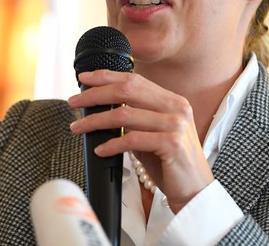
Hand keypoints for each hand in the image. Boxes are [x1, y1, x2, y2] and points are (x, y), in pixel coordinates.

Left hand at [67, 70, 214, 212]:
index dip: (106, 76)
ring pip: (124, 114)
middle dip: (95, 94)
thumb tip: (99, 108)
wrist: (194, 192)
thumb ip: (133, 118)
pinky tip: (100, 150)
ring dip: (95, 121)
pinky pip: (132, 140)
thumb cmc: (169, 163)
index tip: (84, 79)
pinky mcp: (172, 144)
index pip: (134, 80)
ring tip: (78, 127)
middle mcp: (176, 107)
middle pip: (126, 90)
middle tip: (73, 102)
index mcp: (171, 100)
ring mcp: (175, 124)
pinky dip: (111, 144)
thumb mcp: (150, 133)